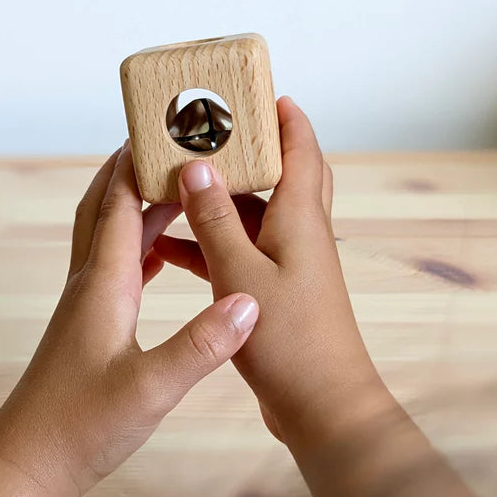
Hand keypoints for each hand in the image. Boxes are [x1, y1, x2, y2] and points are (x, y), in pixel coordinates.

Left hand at [0, 143, 258, 496]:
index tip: (162, 129)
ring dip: (135, 204)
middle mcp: (89, 281)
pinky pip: (113, 263)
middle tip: (168, 147)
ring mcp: (86, 300)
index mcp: (103, 283)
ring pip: (108, 233)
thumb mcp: (151, 388)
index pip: (118, 204)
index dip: (137, 163)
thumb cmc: (81, 426)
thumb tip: (248, 303)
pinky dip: (135, 243)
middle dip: (132, 170)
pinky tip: (155, 252)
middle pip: (105, 206)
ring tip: (172, 189)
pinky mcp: (89, 320)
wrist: (31, 462)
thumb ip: (201, 345)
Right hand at [156, 98, 496, 496]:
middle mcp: (300, 232)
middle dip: (253, 150)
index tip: (264, 92)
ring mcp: (288, 261)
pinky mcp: (275, 288)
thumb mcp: (240, 272)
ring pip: (254, 214)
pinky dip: (212, 242)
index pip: (302, 149)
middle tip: (215, 134)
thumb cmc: (289, 338)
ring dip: (222, 199)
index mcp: (301, 218)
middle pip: (282, 175)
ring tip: (181, 182)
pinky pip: (241, 250)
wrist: (321, 404)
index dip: (287, 116)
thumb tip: (198, 167)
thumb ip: (215, 218)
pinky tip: (174, 243)